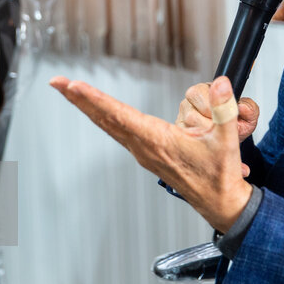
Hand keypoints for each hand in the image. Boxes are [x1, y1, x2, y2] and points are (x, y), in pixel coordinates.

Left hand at [51, 75, 252, 232]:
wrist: (220, 202)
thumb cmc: (220, 176)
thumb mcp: (226, 142)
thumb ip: (224, 109)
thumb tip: (221, 83)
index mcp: (157, 142)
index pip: (120, 116)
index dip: (95, 100)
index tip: (74, 86)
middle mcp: (144, 147)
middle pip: (105, 119)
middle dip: (80, 99)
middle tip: (57, 82)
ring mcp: (143, 151)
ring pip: (109, 124)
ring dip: (89, 106)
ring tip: (71, 89)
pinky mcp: (147, 152)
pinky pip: (118, 130)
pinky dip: (104, 115)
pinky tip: (98, 108)